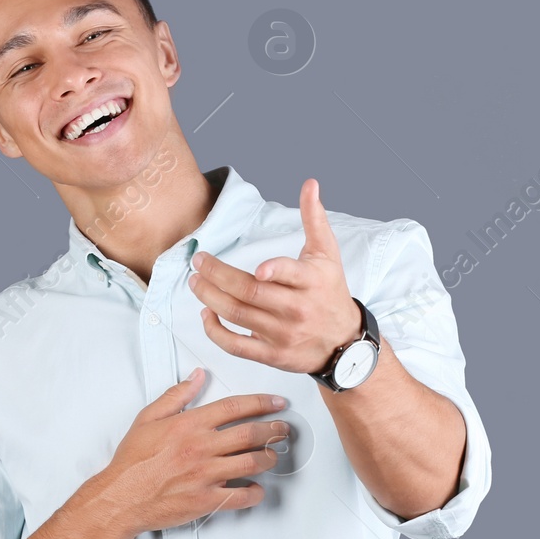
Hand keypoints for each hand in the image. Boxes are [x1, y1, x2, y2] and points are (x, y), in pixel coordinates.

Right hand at [92, 369, 288, 537]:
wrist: (122, 497)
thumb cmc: (133, 460)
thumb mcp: (148, 418)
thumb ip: (176, 395)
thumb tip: (197, 376)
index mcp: (189, 425)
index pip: (234, 407)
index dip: (261, 402)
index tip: (277, 402)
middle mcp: (201, 448)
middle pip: (251, 434)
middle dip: (274, 429)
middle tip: (283, 428)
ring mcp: (206, 475)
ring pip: (252, 463)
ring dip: (269, 458)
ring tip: (273, 454)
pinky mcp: (207, 500)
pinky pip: (241, 496)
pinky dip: (255, 493)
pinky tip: (257, 488)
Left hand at [188, 177, 360, 374]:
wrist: (344, 341)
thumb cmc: (330, 291)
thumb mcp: (327, 254)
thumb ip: (314, 218)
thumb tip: (310, 184)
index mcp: (312, 282)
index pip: (291, 275)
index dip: (275, 271)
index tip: (257, 268)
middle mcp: (298, 309)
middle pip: (251, 292)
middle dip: (217, 276)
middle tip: (198, 261)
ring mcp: (284, 334)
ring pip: (238, 315)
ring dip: (210, 297)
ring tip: (195, 281)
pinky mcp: (272, 355)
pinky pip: (236, 345)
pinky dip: (215, 331)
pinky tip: (206, 312)